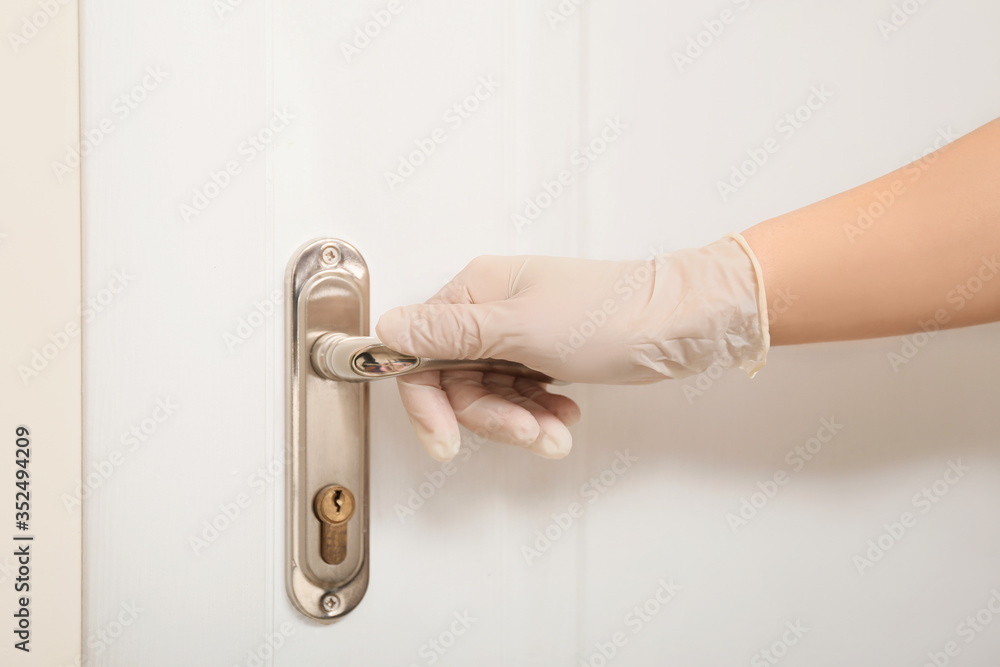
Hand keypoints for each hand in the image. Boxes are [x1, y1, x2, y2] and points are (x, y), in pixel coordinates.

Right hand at [375, 233, 768, 460]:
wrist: (682, 322)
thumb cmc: (611, 315)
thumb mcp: (520, 329)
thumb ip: (449, 334)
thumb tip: (386, 329)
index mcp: (476, 291)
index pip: (421, 352)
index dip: (427, 401)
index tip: (444, 440)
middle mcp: (491, 309)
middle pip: (457, 381)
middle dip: (491, 417)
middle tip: (527, 432)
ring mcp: (518, 332)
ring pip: (491, 394)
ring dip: (520, 421)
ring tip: (556, 431)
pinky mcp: (543, 353)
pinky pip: (520, 394)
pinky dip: (539, 413)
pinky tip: (566, 415)